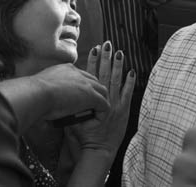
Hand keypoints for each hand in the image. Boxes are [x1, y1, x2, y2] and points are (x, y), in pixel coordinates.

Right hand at [31, 63, 109, 120]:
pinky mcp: (91, 95)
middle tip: (90, 105)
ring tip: (94, 113)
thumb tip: (40, 99)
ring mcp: (85, 84)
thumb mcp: (40, 88)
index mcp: (65, 69)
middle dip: (94, 92)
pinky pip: (104, 104)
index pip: (80, 76)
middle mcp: (77, 73)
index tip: (76, 97)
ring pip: (102, 91)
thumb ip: (45, 90)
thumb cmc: (32, 93)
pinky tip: (95, 120)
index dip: (81, 87)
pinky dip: (101, 112)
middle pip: (93, 81)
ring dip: (100, 102)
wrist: (36, 93)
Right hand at [68, 41, 135, 156]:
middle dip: (106, 57)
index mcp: (88, 98)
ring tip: (119, 52)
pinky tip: (131, 71)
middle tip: (108, 44)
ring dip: (117, 65)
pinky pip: (127, 93)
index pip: (91, 74)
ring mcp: (114, 104)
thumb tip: (64, 93)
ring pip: (116, 80)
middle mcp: (101, 98)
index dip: (93, 61)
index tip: (94, 49)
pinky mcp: (123, 111)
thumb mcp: (71, 119)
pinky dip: (129, 82)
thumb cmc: (81, 137)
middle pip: (104, 73)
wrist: (95, 151)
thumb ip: (70, 106)